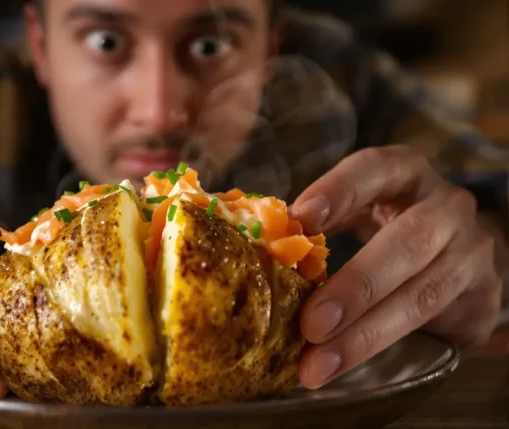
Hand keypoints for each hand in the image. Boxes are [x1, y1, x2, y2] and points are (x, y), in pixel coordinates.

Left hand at [290, 145, 502, 388]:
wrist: (454, 258)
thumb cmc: (385, 228)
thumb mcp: (356, 212)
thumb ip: (319, 224)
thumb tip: (261, 250)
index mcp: (404, 173)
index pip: (373, 169)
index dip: (339, 191)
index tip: (301, 219)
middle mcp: (445, 206)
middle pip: (408, 242)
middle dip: (355, 286)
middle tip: (310, 324)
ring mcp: (470, 251)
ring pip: (423, 294)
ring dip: (367, 334)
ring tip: (320, 363)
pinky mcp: (482, 295)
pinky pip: (438, 327)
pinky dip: (388, 349)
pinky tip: (349, 368)